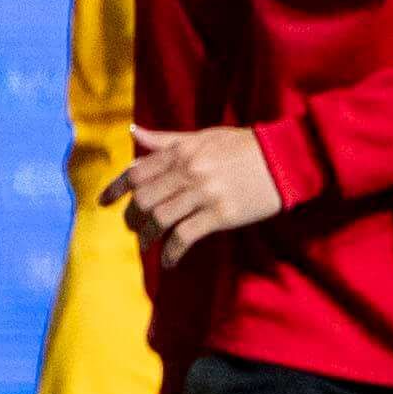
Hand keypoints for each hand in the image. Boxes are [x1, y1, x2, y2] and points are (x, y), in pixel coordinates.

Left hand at [112, 124, 282, 260]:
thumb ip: (167, 139)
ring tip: (148, 245)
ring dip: (149, 236)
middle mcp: (190, 171)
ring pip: (160, 219)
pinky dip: (172, 251)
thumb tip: (134, 132)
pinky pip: (186, 236)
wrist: (289, 158)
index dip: (116, 189)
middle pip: (145, 200)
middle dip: (133, 218)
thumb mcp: (205, 137)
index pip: (137, 172)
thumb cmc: (246, 147)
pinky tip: (169, 261)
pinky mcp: (222, 214)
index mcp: (183, 152)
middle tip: (134, 229)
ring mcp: (206, 193)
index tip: (103, 203)